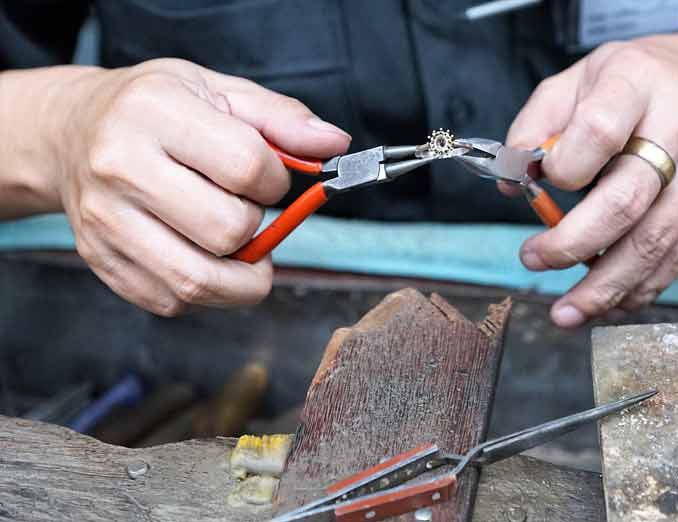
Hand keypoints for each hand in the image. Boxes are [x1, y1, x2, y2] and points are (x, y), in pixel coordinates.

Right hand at [52, 59, 349, 315]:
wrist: (71, 133)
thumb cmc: (154, 110)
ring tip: (241, 251)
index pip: (248, 167)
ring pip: (199, 280)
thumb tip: (335, 145)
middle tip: (245, 211)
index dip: (275, 182)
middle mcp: (120, 167)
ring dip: (240, 278)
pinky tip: (200, 257)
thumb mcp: (218, 91)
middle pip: (227, 231)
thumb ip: (282, 118)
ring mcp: (104, 220)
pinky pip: (172, 300)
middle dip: (255, 229)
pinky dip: (203, 292)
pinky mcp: (100, 260)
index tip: (266, 179)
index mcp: (154, 113)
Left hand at [507, 33, 677, 326]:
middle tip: (534, 261)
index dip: (564, 169)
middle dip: (574, 245)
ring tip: (567, 311)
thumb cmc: (637, 81)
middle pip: (628, 201)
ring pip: (656, 241)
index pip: (598, 131)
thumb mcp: (579, 78)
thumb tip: (513, 183)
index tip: (540, 184)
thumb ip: (537, 125)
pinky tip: (608, 303)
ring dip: (606, 286)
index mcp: (638, 81)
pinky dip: (640, 288)